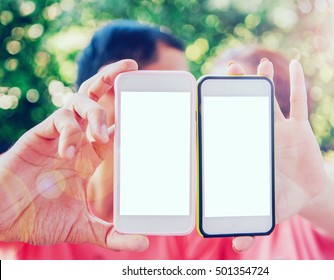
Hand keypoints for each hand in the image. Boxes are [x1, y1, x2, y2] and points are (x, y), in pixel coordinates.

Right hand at [0, 59, 148, 251]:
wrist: (5, 218)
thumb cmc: (43, 217)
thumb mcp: (85, 228)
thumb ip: (113, 235)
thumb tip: (144, 244)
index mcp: (93, 156)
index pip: (115, 125)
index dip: (130, 111)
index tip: (150, 100)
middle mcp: (80, 140)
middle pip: (97, 99)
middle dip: (112, 80)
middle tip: (131, 67)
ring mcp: (60, 135)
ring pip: (79, 101)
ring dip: (94, 110)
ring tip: (101, 131)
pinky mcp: (40, 135)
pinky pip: (59, 120)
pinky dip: (69, 131)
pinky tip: (68, 153)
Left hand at [229, 59, 326, 251]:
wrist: (306, 193)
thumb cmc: (281, 199)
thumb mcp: (268, 212)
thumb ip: (252, 226)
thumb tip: (236, 247)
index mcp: (247, 152)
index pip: (230, 130)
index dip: (218, 115)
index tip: (203, 100)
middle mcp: (259, 136)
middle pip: (246, 108)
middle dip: (238, 89)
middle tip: (226, 70)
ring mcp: (278, 130)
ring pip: (270, 100)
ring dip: (264, 81)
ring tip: (258, 62)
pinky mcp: (300, 128)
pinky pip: (298, 103)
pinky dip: (298, 84)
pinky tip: (297, 64)